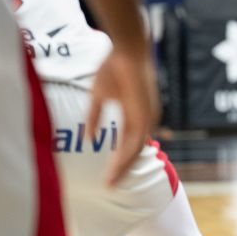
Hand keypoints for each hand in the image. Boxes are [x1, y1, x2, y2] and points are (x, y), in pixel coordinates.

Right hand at [86, 46, 160, 185]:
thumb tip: (89, 138)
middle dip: (121, 170)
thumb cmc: (114, 67)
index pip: (129, 143)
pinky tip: (114, 169)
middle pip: (134, 151)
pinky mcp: (144, 114)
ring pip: (135, 151)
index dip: (118, 159)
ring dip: (122, 168)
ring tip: (109, 185)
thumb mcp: (99, 95)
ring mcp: (147, 117)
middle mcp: (146, 119)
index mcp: (138, 114)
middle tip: (108, 187)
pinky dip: (124, 158)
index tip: (107, 175)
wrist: (127, 49)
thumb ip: (95, 117)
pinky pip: (135, 141)